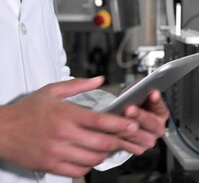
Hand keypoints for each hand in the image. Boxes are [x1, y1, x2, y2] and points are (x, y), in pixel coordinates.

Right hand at [0, 77, 140, 177]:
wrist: (1, 131)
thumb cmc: (26, 111)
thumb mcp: (51, 91)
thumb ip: (78, 85)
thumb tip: (99, 80)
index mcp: (66, 114)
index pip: (101, 121)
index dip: (121, 124)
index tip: (133, 124)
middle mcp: (63, 134)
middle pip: (102, 142)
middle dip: (119, 141)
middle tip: (126, 137)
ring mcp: (57, 152)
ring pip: (93, 158)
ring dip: (106, 154)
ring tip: (109, 146)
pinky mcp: (51, 165)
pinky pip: (78, 170)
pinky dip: (90, 165)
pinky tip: (92, 157)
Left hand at [120, 90, 168, 154]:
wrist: (124, 122)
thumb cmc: (132, 107)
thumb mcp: (135, 95)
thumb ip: (138, 90)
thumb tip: (137, 87)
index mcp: (161, 113)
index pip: (161, 107)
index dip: (156, 101)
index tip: (152, 94)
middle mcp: (157, 128)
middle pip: (151, 123)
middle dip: (140, 115)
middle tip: (130, 109)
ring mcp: (149, 140)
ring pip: (139, 135)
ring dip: (127, 128)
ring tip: (118, 121)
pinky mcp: (138, 149)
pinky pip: (129, 145)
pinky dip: (121, 138)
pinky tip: (114, 132)